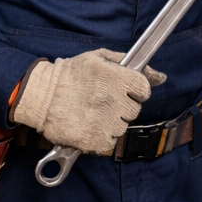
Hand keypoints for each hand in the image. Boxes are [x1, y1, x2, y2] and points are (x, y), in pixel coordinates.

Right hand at [11, 49, 163, 155]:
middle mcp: (111, 100)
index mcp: (114, 78)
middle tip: (103, 101)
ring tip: (93, 112)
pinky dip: (102, 137)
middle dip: (123, 106)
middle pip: (134, 110)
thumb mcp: (99, 59)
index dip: (135, 91)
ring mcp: (103, 122)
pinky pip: (110, 142)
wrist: (41, 96)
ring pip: (122, 127)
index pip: (144, 90)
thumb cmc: (70, 75)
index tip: (124, 90)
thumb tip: (161, 77)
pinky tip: (90, 125)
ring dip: (112, 122)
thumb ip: (131, 66)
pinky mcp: (94, 140)